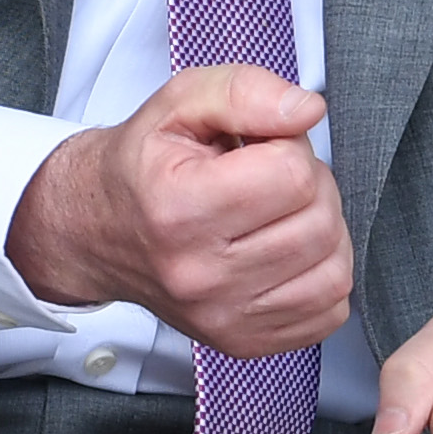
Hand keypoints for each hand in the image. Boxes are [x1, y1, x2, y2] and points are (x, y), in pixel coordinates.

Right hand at [6, 64, 350, 355]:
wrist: (98, 231)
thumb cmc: (144, 167)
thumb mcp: (180, 104)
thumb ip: (245, 91)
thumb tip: (307, 109)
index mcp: (179, 210)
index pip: (293, 174)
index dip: (288, 149)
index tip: (257, 151)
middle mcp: (199, 274)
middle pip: (321, 222)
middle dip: (309, 189)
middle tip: (269, 182)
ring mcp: (223, 316)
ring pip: (335, 268)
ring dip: (322, 233)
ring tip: (278, 216)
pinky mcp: (245, 342)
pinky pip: (330, 310)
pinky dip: (321, 277)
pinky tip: (284, 254)